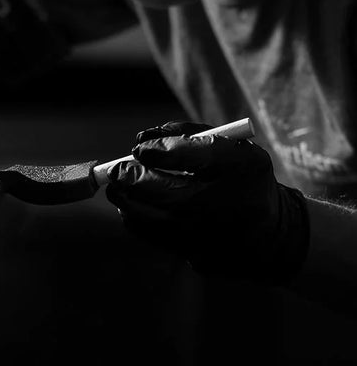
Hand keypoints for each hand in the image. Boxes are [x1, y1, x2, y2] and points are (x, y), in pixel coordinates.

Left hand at [105, 121, 309, 284]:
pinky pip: (150, 233)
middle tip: (115, 169)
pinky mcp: (195, 257)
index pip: (186, 155)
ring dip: (125, 197)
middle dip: (127, 175)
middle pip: (157, 190)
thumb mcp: (232, 149)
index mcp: (240, 170)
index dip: (155, 150)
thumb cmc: (245, 182)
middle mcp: (225, 207)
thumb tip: (142, 138)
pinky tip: (137, 205)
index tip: (139, 148)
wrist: (274, 237)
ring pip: (145, 216)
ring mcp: (208, 237)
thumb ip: (187, 134)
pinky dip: (137, 216)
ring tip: (121, 185)